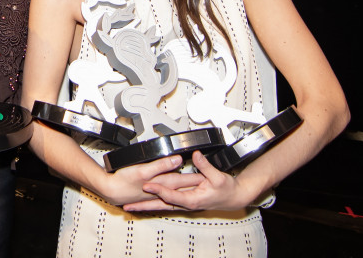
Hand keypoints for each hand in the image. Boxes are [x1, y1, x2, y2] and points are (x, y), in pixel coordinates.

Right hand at [101, 154, 203, 205]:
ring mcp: (154, 192)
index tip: (207, 175)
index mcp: (161, 183)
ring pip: (173, 190)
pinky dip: (169, 193)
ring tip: (192, 186)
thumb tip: (177, 160)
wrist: (109, 190)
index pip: (184, 181)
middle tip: (205, 180)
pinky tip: (170, 191)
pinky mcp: (148, 192)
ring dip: (182, 189)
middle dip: (192, 184)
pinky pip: (164, 193)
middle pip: (181, 186)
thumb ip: (161, 165)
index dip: (195, 177)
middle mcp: (160, 189)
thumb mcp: (143, 170)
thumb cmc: (123, 181)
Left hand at [123, 151, 247, 212]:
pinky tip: (147, 202)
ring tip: (131, 206)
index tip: (147, 185)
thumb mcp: (218, 177)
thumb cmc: (227, 190)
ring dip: (147, 206)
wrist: (233, 197)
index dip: (158, 190)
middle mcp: (187, 204)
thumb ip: (205, 166)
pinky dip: (156, 203)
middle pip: (162, 205)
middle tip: (129, 204)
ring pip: (162, 206)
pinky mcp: (184, 201)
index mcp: (193, 199)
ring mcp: (185, 204)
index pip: (171, 196)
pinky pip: (167, 203)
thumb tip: (196, 155)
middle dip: (144, 205)